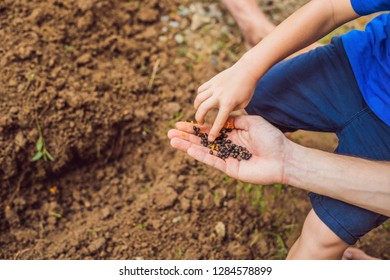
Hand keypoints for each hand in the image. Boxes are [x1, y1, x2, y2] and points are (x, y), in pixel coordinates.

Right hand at [167, 115, 289, 184]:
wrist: (284, 157)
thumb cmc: (271, 138)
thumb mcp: (252, 122)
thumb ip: (235, 120)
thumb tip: (220, 117)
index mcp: (232, 134)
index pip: (209, 130)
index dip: (195, 127)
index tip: (181, 123)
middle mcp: (227, 146)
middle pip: (202, 141)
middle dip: (186, 137)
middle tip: (169, 133)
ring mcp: (227, 158)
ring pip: (204, 151)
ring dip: (188, 146)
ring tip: (172, 141)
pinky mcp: (230, 168)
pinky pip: (212, 161)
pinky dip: (200, 155)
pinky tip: (188, 149)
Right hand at [194, 59, 257, 140]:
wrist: (246, 70)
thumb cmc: (247, 90)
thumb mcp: (242, 104)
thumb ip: (230, 111)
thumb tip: (220, 118)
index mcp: (229, 103)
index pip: (219, 121)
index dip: (213, 131)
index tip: (210, 139)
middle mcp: (219, 95)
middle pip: (203, 109)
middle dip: (199, 118)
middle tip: (200, 124)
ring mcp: (214, 87)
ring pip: (198, 99)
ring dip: (197, 107)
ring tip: (200, 112)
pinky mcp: (211, 81)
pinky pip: (200, 90)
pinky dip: (199, 97)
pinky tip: (202, 100)